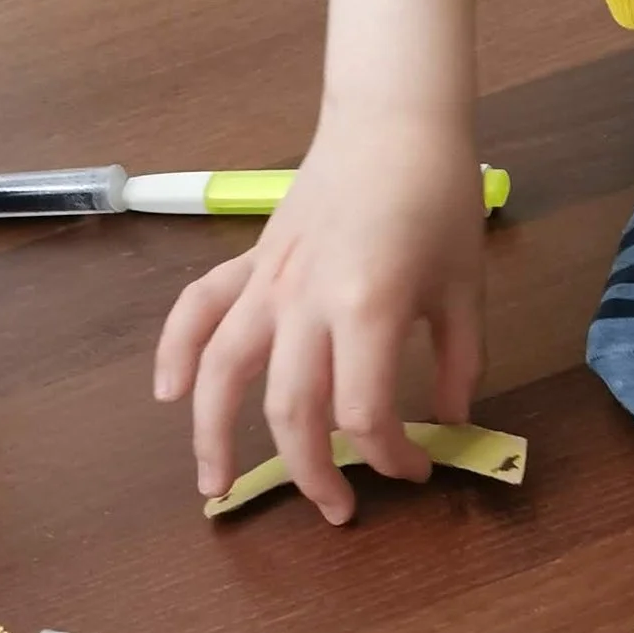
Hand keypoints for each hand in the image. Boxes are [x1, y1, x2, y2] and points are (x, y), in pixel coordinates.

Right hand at [153, 0, 484, 521]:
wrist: (394, 122)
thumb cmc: (437, 198)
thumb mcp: (464, 288)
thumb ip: (455, 362)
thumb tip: (449, 423)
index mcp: (367, 308)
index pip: (363, 413)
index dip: (390, 456)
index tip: (416, 471)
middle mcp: (304, 302)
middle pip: (291, 411)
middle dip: (312, 473)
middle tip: (337, 510)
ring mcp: (268, 282)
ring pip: (222, 373)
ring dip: (212, 436)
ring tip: (215, 488)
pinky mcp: (249, 263)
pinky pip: (197, 310)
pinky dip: (174, 350)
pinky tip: (169, 394)